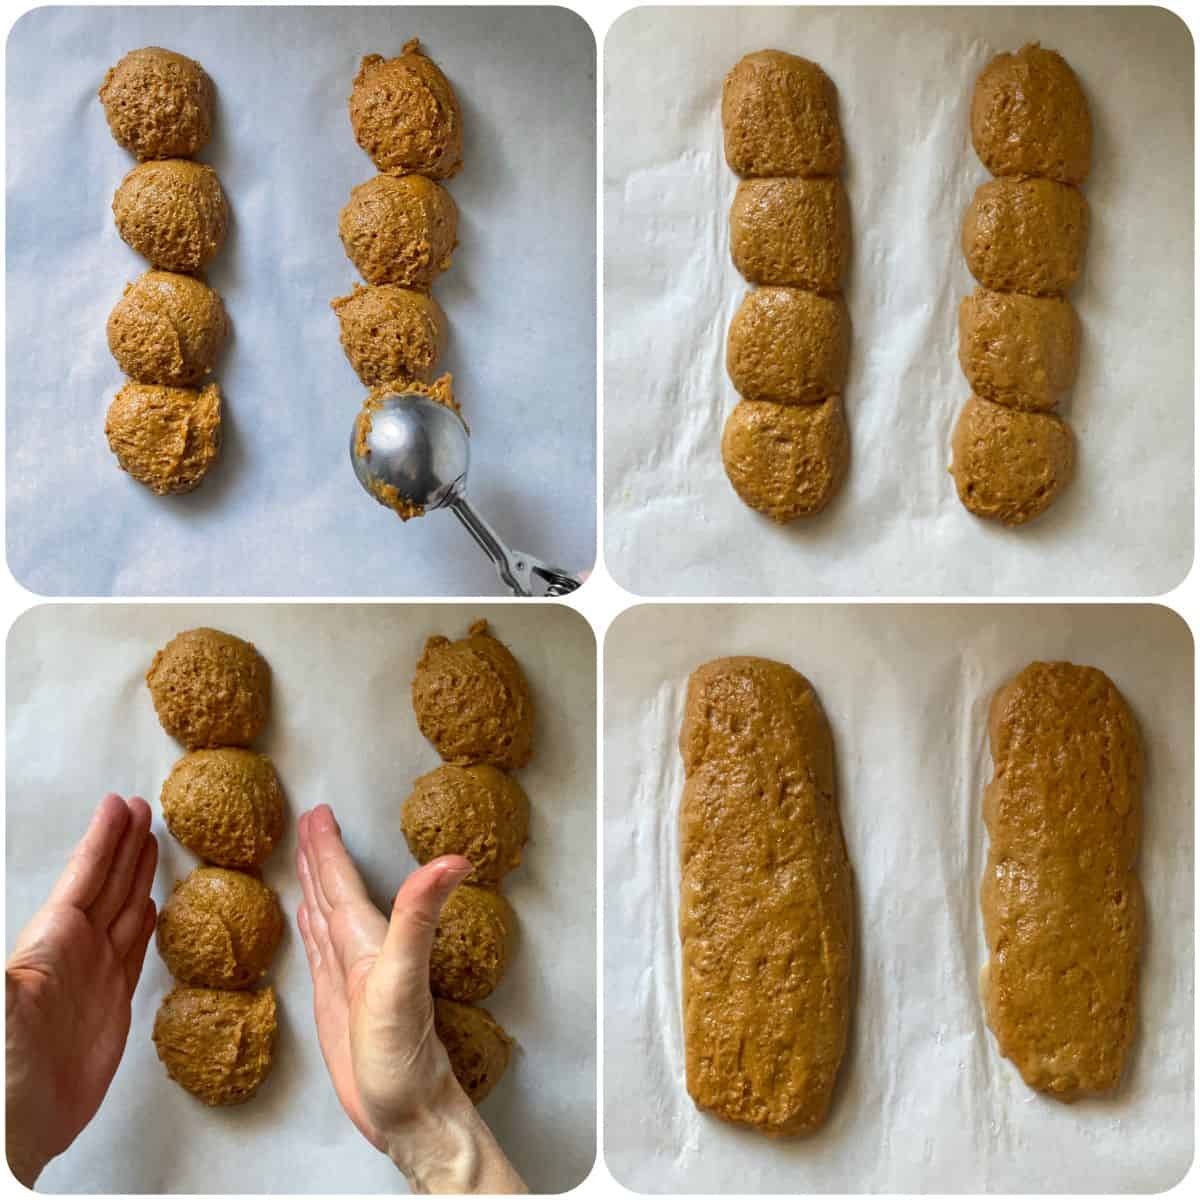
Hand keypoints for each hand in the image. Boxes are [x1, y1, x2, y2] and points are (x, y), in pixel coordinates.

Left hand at [6, 794, 157, 1187]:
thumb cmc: (5, 1068)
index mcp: (49, 942)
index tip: (117, 805)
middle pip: (106, 883)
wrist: (19, 1126)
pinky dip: (146, 921)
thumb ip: (8, 982)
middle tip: (141, 808)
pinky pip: (135, 949)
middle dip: (123, 844)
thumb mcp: (0, 1011)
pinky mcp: (114, 1002)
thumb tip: (6, 966)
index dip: (101, 840)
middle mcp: (73, 951)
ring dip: (137, 872)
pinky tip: (152, 903)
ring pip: (124, 908)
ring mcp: (94, 975)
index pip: (82, 877)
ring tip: (151, 839)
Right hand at [296, 804, 524, 1193]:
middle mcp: (360, 951)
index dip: (328, 849)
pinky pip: (319, 952)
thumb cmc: (405, 1054)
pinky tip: (307, 918)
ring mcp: (349, 976)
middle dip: (320, 856)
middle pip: (333, 892)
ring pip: (325, 917)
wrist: (407, 1111)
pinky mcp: (338, 1004)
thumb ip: (419, 918)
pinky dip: (310, 928)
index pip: (342, 884)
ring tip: (305, 855)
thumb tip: (454, 862)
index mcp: (369, 940)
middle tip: (308, 819)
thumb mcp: (404, 979)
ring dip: (315, 885)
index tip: (318, 813)